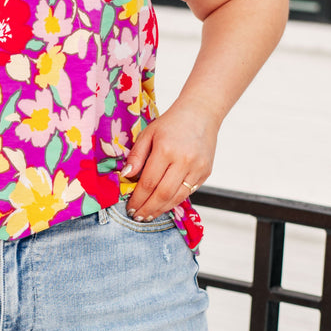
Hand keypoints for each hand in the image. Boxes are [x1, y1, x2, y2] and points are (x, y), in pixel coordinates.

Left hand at [120, 101, 217, 219]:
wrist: (201, 113)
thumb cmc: (171, 123)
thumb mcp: (148, 134)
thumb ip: (136, 156)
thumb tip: (125, 176)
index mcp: (166, 150)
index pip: (148, 182)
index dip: (138, 198)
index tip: (130, 207)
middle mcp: (184, 160)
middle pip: (163, 194)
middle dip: (148, 208)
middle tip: (137, 216)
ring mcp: (197, 168)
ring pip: (177, 197)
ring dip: (161, 209)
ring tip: (149, 215)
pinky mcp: (205, 172)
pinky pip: (188, 192)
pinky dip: (174, 201)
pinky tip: (163, 205)